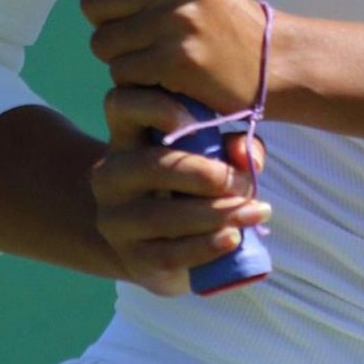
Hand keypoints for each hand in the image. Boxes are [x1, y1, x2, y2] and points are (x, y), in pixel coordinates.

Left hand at [73, 0, 267, 112]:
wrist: (267, 59)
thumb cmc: (213, 12)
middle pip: (90, 2)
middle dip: (105, 21)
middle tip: (141, 27)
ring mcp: (177, 19)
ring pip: (101, 41)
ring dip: (119, 54)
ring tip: (155, 49)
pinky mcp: (177, 60)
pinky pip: (120, 72)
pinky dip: (135, 78)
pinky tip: (163, 72)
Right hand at [91, 85, 269, 295]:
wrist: (162, 246)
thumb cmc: (191, 186)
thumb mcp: (211, 158)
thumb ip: (232, 147)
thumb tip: (245, 154)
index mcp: (126, 137)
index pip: (120, 104)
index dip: (155, 106)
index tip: (196, 120)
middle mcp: (110, 175)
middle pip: (151, 166)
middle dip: (205, 174)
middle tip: (244, 183)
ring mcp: (115, 220)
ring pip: (161, 216)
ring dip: (215, 213)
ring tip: (253, 211)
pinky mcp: (133, 259)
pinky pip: (169, 253)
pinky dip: (206, 246)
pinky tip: (234, 238)